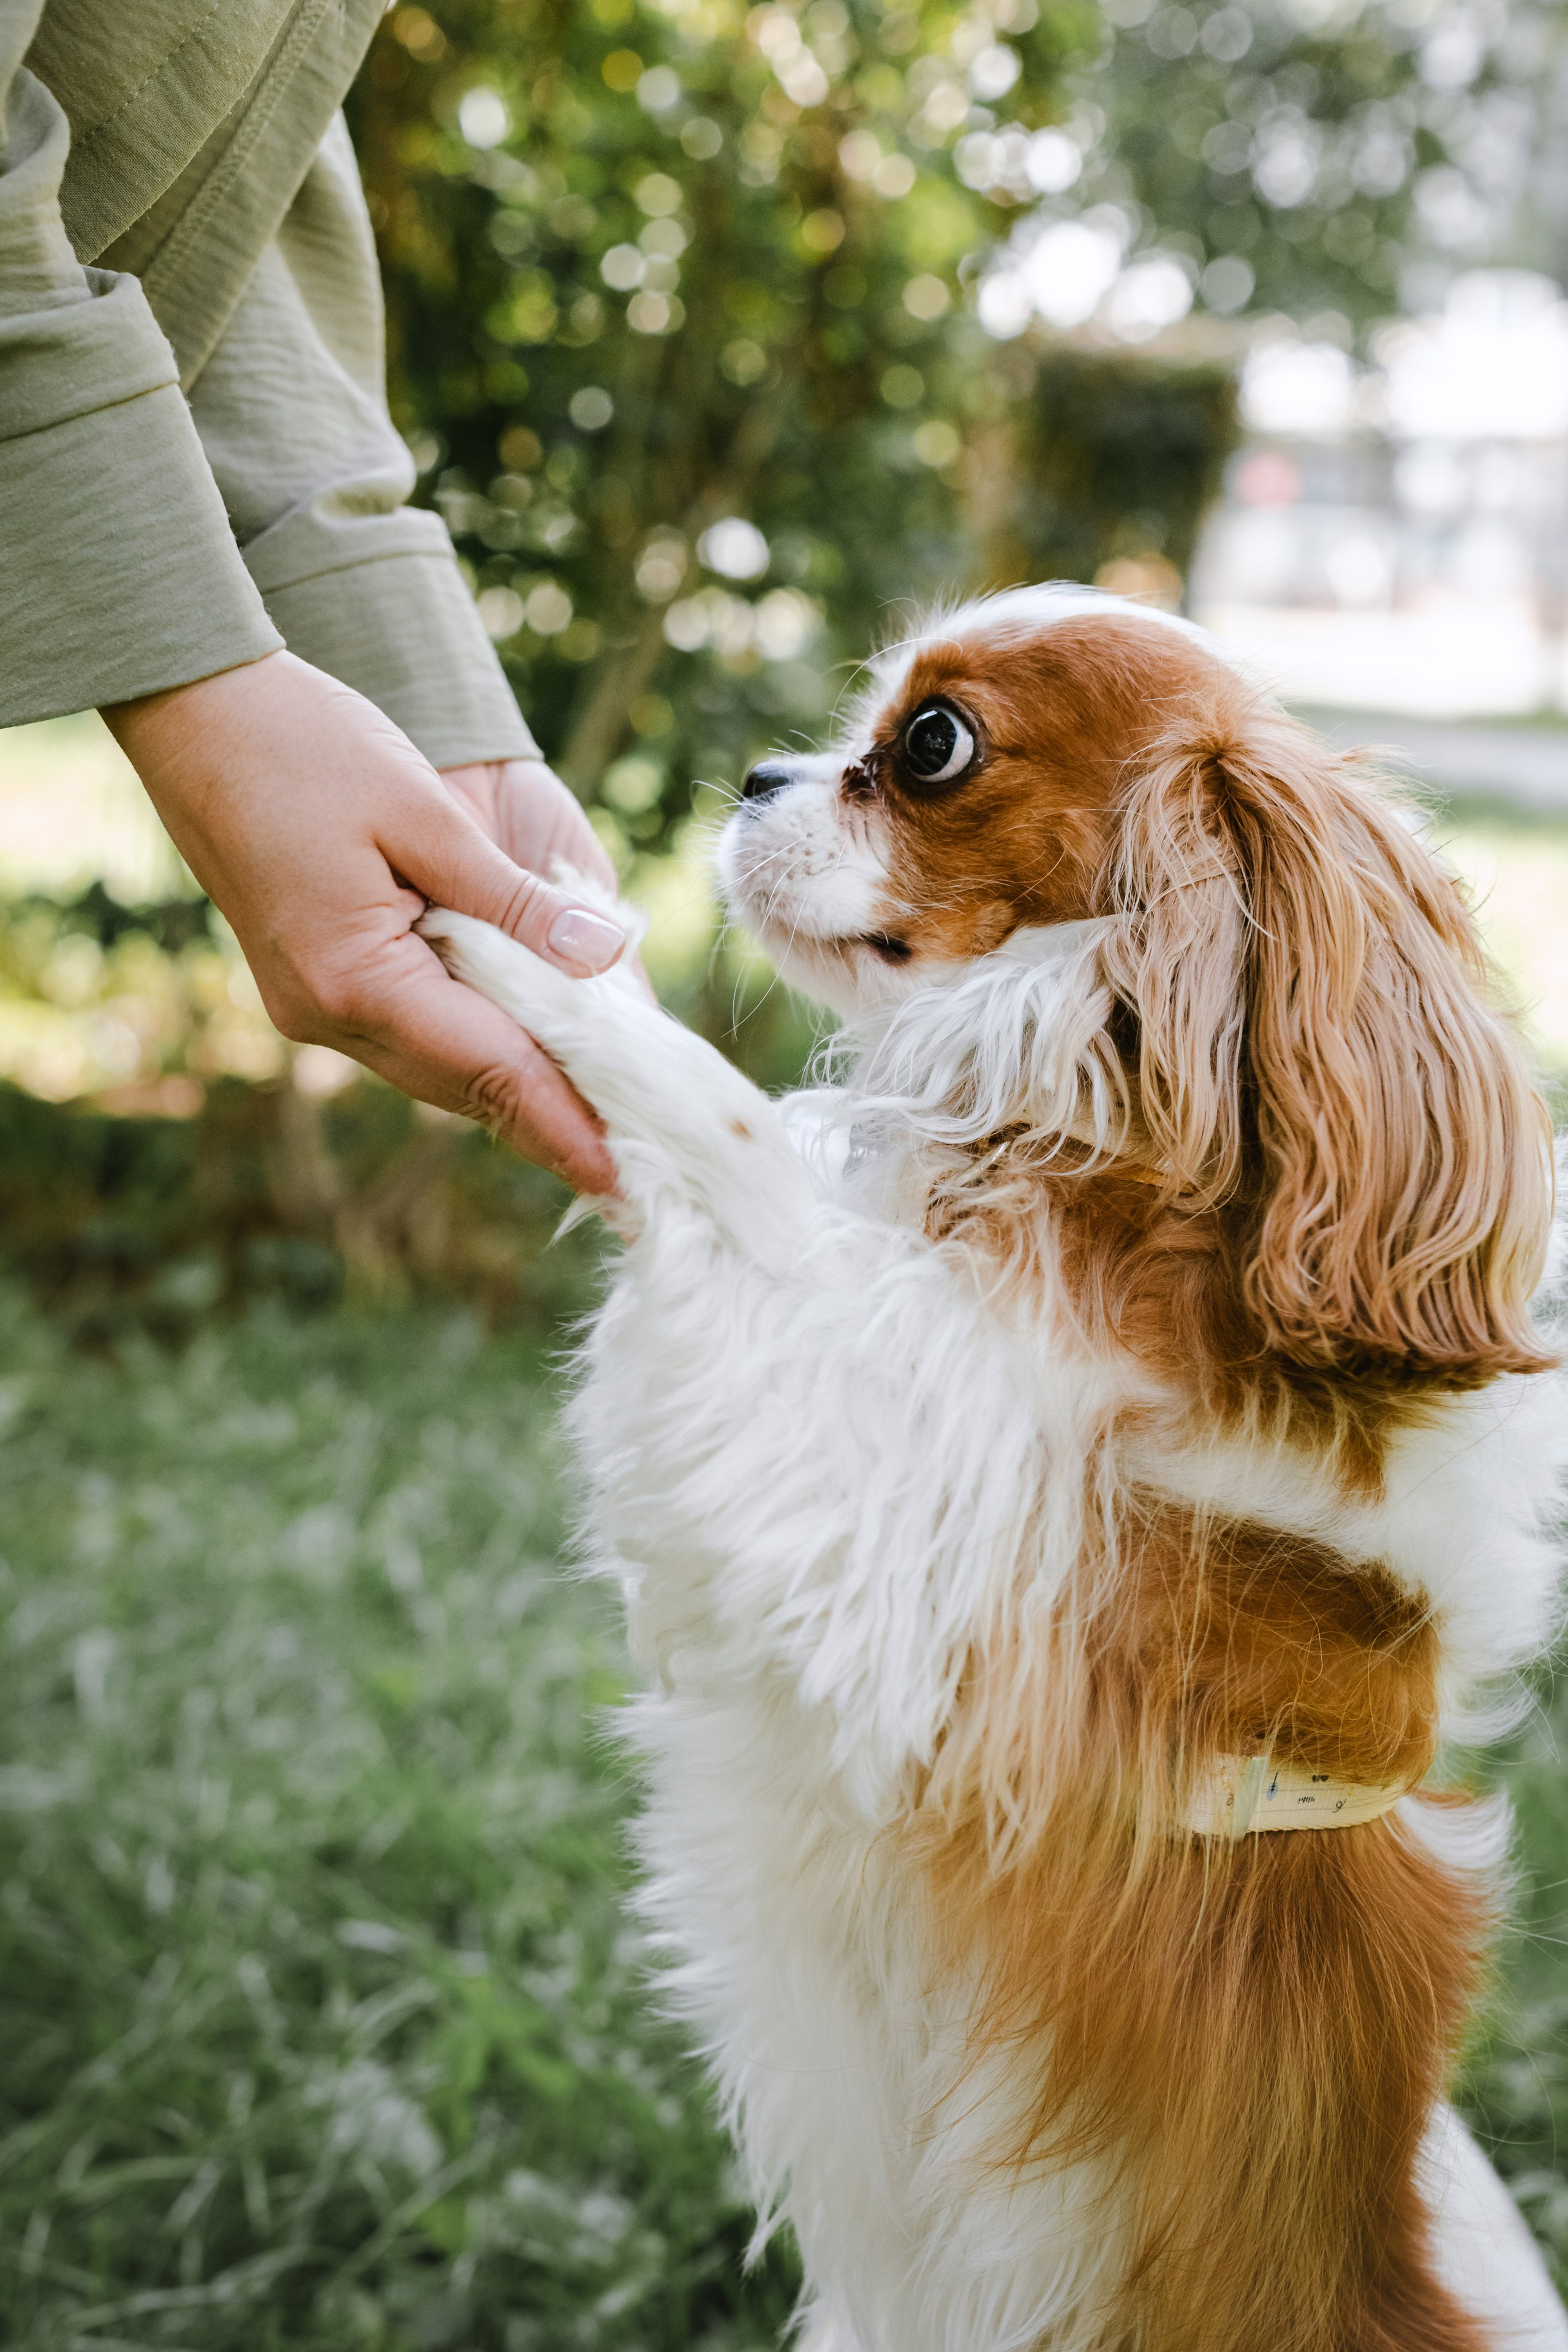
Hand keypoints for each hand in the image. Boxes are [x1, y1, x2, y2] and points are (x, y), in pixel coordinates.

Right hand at [104, 651, 626, 1191]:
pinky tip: (529, 1042)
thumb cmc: (304, 745)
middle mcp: (327, 1015)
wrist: (195, 713)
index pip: (490, 1072)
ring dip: (516, 1086)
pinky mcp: (311, 984)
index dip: (565, 1128)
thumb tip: (606, 960)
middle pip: (466, 1088)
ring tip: (600, 1110)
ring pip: (439, 1069)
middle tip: (636, 1159)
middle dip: (551, 1122)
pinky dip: (475, 1043)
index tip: (627, 1182)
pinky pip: (413, 1036)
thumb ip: (517, 901)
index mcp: (355, 980)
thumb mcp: (426, 815)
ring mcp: (311, 1007)